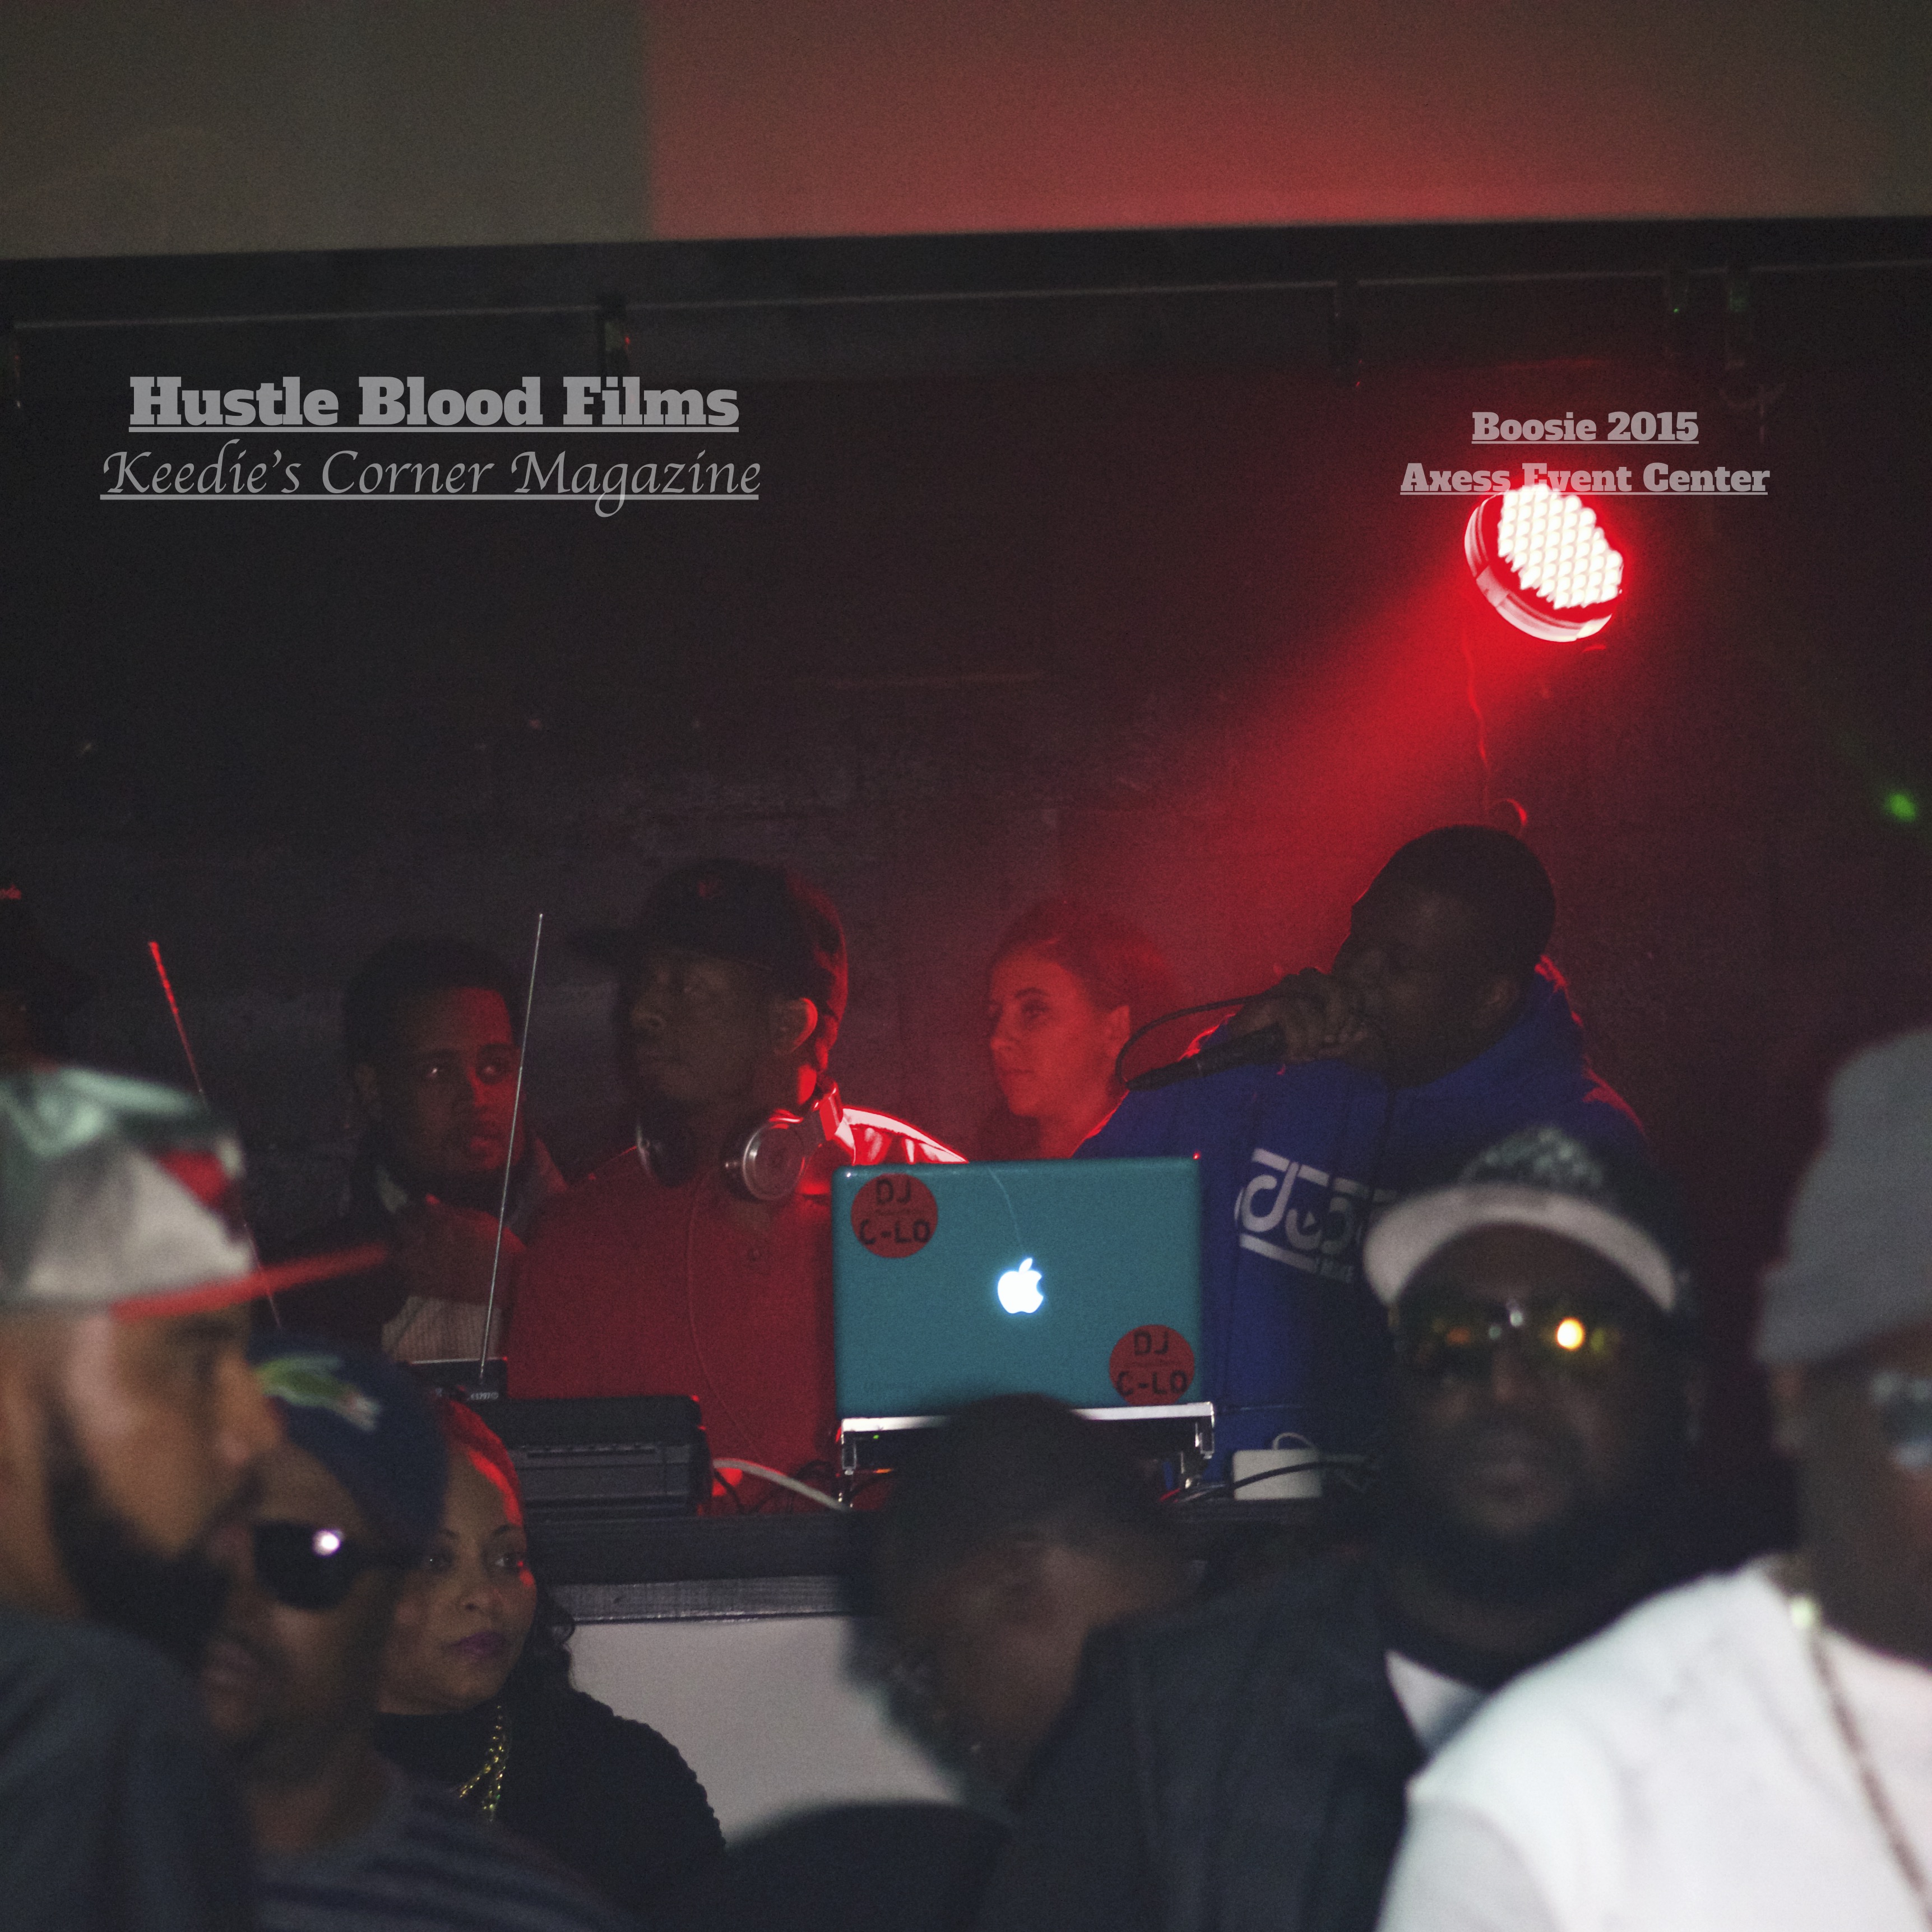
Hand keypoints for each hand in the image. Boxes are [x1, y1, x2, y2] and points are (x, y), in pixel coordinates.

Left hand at [390, 1198, 523, 1309]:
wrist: (509, 1279)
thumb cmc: (499, 1245)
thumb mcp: (479, 1219)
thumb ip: (449, 1210)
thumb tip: (426, 1199)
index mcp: (443, 1224)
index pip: (414, 1211)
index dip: (412, 1209)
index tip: (415, 1210)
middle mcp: (430, 1244)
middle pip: (400, 1230)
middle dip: (402, 1226)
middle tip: (409, 1227)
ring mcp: (427, 1268)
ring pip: (397, 1256)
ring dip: (400, 1250)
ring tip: (410, 1249)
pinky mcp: (430, 1288)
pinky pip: (407, 1279)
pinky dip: (407, 1272)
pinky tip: (416, 1269)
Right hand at [1226, 968, 1374, 1063]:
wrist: (1247, 1051)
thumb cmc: (1285, 1045)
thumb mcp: (1321, 1046)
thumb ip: (1343, 1041)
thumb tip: (1366, 1032)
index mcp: (1320, 989)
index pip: (1350, 989)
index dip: (1354, 1015)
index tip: (1346, 1037)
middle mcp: (1304, 982)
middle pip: (1337, 990)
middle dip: (1337, 1021)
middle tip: (1329, 1042)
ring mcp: (1284, 989)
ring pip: (1312, 1006)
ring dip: (1312, 1036)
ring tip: (1305, 1052)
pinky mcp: (1268, 1000)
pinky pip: (1290, 1013)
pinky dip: (1295, 1038)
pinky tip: (1291, 1052)